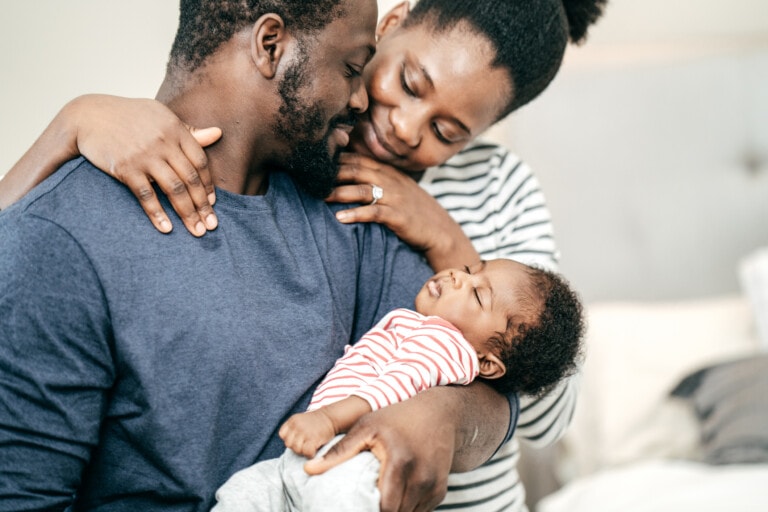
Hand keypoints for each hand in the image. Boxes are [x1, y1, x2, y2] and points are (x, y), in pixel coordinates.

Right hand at [72, 95, 221, 235]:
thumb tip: (218, 134)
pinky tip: (167, 228)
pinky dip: (157, 214)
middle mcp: (164, 142)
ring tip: (196, 231)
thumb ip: (189, 130)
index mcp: (175, 129)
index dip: (208, 184)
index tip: (212, 203)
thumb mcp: (161, 116)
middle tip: (211, 225)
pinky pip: (146, 195)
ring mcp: (145, 155)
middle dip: (203, 205)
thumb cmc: (129, 116)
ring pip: (174, 189)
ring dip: (187, 213)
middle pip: (191, 179)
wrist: (88, 115)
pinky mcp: (126, 167)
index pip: (200, 161)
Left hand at [279, 410, 335, 458]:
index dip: (291, 439)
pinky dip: (311, 454)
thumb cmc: (317, 423)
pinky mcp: (312, 439)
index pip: (282, 435)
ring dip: (304, 451)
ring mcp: (304, 431)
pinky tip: (316, 448)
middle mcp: (296, 425)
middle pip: (289, 444)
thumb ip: (293, 431)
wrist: (332, 418)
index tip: (300, 438)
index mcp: (292, 420)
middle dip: (297, 446)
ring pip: (297, 450)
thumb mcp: (301, 422)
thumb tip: (289, 445)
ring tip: (312, 444)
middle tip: (307, 442)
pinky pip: (306, 452)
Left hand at [303, 390, 456, 511]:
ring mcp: (433, 484)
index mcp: (400, 462)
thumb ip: (339, 451)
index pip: (385, 508)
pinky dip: (409, 508)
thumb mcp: (366, 427)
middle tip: (366, 504)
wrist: (438, 412)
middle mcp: (421, 476)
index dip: (370, 511)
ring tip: (380, 500)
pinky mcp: (441, 489)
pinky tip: (398, 496)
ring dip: (396, 511)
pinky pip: (422, 511)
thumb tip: (309, 469)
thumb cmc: (397, 418)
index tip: (357, 505)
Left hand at [326, 153, 479, 269]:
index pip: (356, 160)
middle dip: (332, 173)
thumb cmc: (413, 210)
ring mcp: (394, 197)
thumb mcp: (396, 188)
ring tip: (321, 196)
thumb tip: (347, 175)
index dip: (335, 160)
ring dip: (340, 192)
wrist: (438, 230)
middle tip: (310, 177)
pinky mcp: (398, 215)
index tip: (314, 164)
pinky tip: (340, 218)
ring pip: (362, 189)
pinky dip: (356, 214)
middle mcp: (390, 180)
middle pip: (356, 170)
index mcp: (387, 171)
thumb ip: (376, 178)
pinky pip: (374, 212)